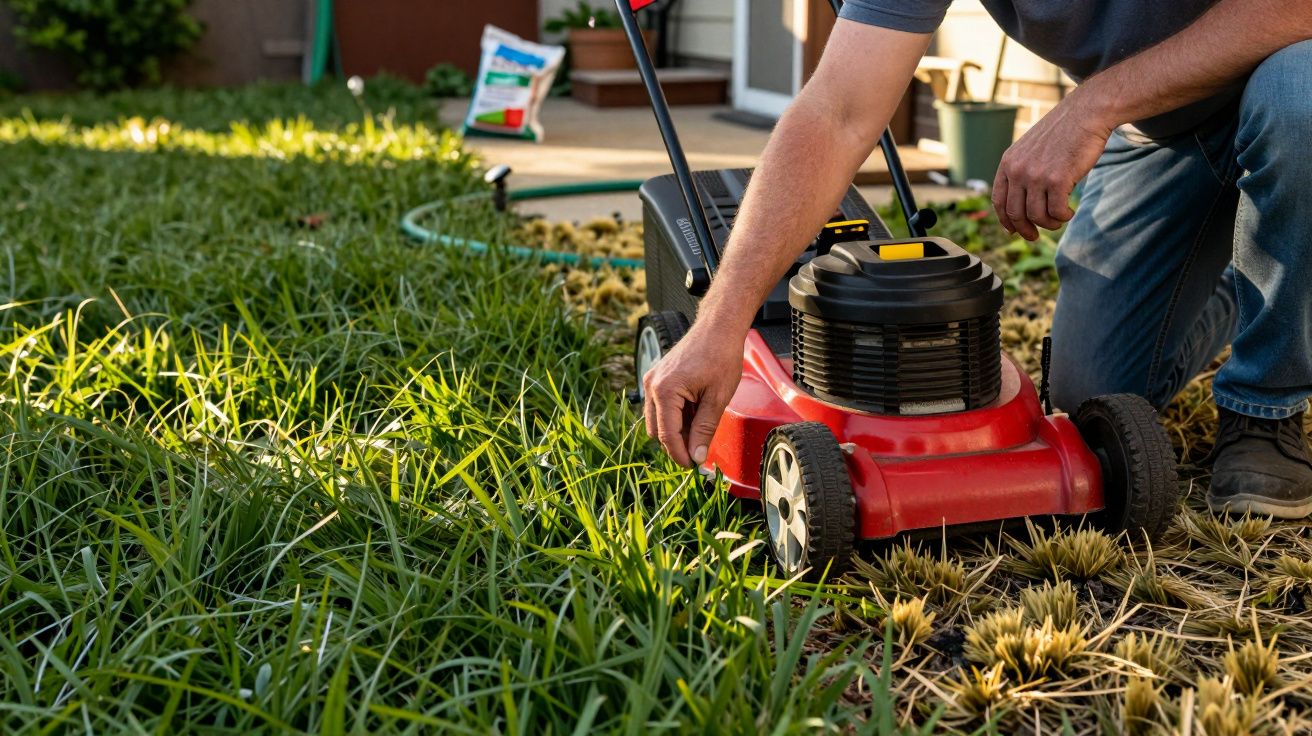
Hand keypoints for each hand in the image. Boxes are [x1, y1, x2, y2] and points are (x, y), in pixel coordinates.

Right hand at [642, 324, 742, 467]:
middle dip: (677, 443)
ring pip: (658, 419)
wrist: (718, 327)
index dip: (680, 454)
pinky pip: (660, 406)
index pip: (667, 435)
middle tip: (699, 451)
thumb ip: (704, 429)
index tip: (692, 467)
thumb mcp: (717, 398)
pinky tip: (695, 413)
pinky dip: (675, 415)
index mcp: (664, 391)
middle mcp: (652, 385)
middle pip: (658, 430)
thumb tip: (696, 456)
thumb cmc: (720, 356)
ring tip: (700, 429)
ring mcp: (652, 380)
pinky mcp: (657, 377)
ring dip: (676, 430)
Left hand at [991, 90, 1113, 240]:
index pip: (998, 201)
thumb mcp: (1031, 148)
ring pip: (1036, 216)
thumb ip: (1022, 171)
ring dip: (1049, 223)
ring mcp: (1036, 175)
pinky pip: (1056, 211)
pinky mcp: (1057, 179)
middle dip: (1025, 229)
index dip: (1005, 220)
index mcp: (1008, 162)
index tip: (1014, 231)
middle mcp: (1018, 170)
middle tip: (1035, 236)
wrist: (1086, 113)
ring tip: (1059, 218)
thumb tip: (1020, 203)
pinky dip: (1063, 217)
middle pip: (1015, 214)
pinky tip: (1069, 212)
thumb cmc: (1063, 132)